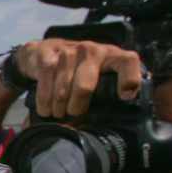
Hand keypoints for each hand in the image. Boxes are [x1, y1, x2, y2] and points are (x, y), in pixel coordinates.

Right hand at [13, 39, 141, 118]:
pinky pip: (46, 81)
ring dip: (59, 105)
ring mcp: (69, 50)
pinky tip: (45, 108)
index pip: (128, 61)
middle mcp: (91, 50)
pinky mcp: (47, 52)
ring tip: (57, 113)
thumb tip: (110, 122)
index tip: (124, 96)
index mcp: (111, 56)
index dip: (129, 78)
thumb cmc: (76, 70)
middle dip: (77, 105)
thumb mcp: (96, 76)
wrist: (43, 52)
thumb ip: (106, 92)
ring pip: (63, 86)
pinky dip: (44, 99)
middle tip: (73, 114)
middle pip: (86, 85)